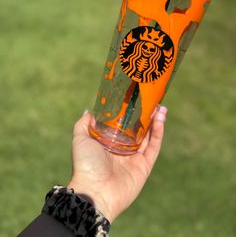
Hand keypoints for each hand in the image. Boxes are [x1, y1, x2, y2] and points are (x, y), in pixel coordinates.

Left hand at [68, 106, 167, 221]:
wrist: (95, 190)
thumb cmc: (86, 164)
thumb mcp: (80, 139)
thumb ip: (83, 124)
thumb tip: (89, 112)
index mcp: (109, 144)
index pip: (123, 126)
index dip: (130, 114)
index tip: (136, 101)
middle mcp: (123, 150)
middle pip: (138, 130)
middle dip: (146, 117)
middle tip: (152, 102)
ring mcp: (134, 159)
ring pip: (149, 137)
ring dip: (155, 122)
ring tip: (160, 108)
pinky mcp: (144, 166)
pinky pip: (153, 147)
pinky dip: (158, 133)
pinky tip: (160, 119)